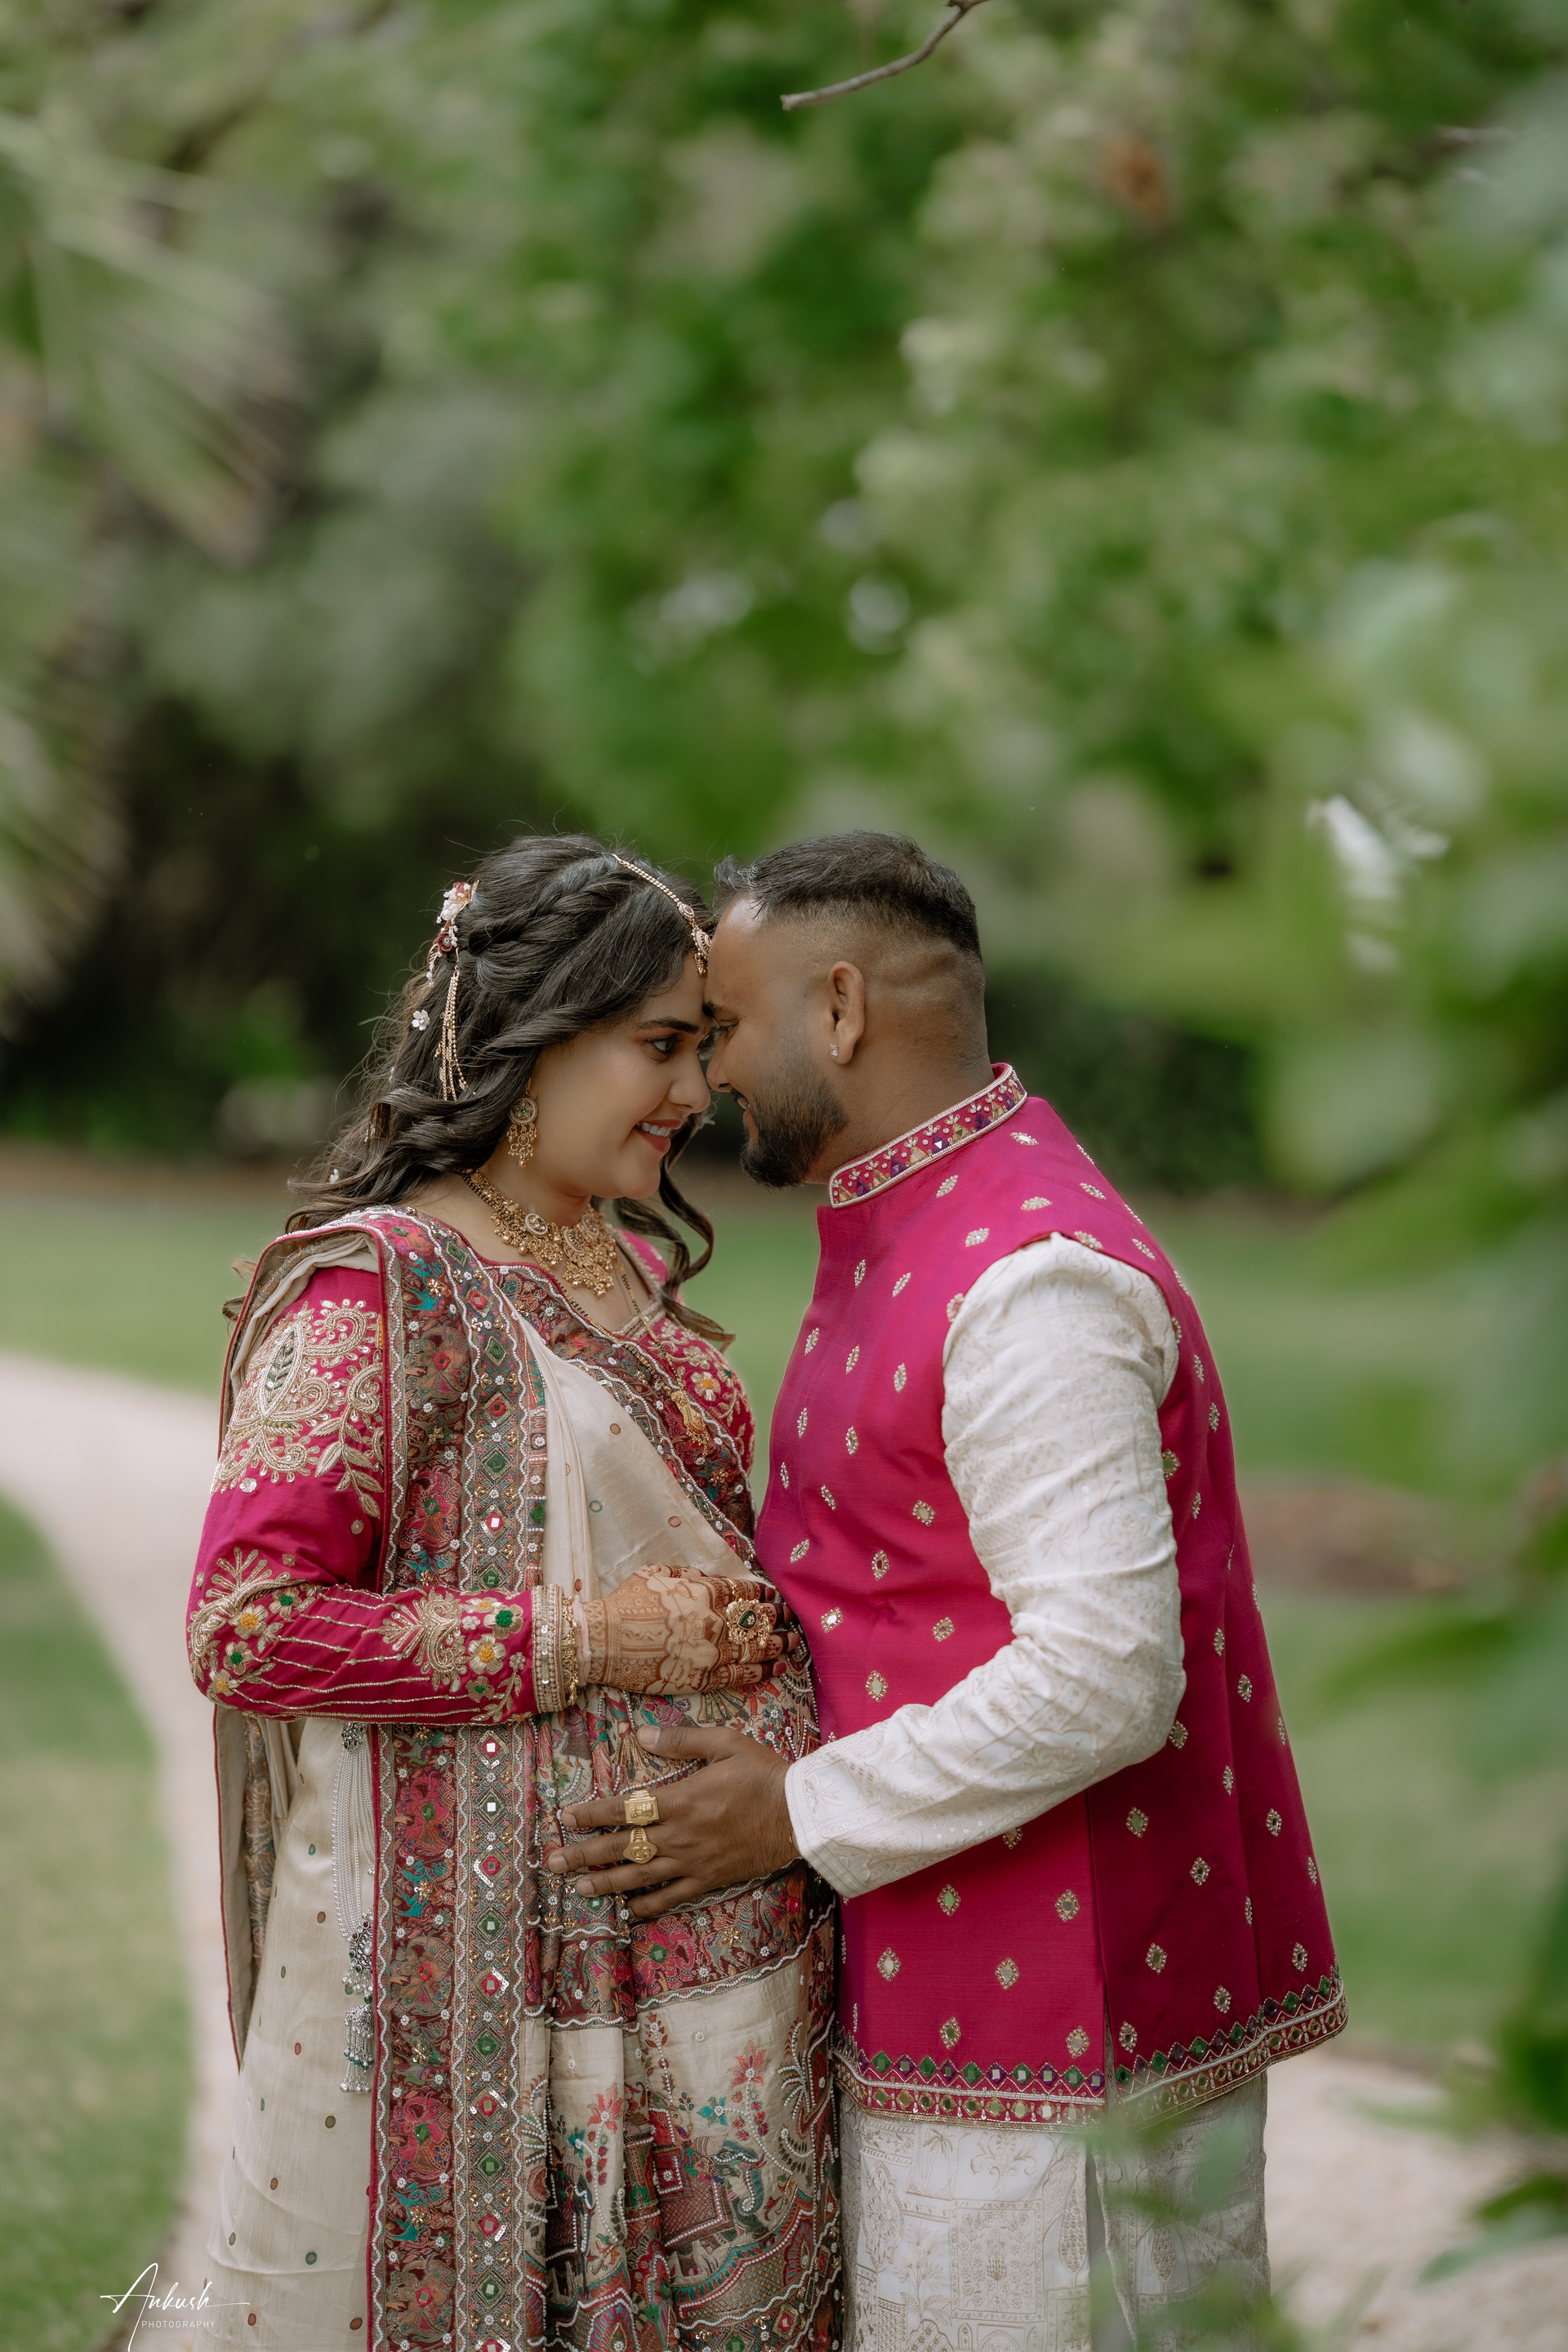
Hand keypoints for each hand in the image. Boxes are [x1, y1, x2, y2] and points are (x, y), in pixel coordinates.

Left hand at [542, 1721, 798, 1915]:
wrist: (800, 1814)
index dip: (591, 1813)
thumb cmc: (763, 1773)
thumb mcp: (725, 1743)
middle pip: (622, 1847)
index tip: (565, 1816)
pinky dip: (647, 1905)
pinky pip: (672, 1897)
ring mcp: (692, 1862)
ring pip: (640, 1876)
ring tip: (578, 1889)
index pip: (624, 1808)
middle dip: (584, 1854)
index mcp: (680, 1799)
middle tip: (553, 1862)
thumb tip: (638, 1734)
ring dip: (606, 1882)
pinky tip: (628, 1910)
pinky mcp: (709, 1880)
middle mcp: (679, 1835)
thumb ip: (681, 1740)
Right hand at [579, 1568, 797, 1695]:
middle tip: (791, 1619)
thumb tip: (713, 1578)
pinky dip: (762, 1671)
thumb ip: (691, 1575)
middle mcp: (715, 1622)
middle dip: (777, 1619)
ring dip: (779, 1644)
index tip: (773, 1598)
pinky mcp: (704, 1678)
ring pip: (756, 1648)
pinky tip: (777, 1668)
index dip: (763, 1596)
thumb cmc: (627, 1603)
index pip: (745, 1593)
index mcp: (706, 1593)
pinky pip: (740, 1675)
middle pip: (757, 1621)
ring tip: (793, 1642)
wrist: (605, 1642)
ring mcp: (712, 1652)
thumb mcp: (658, 1574)